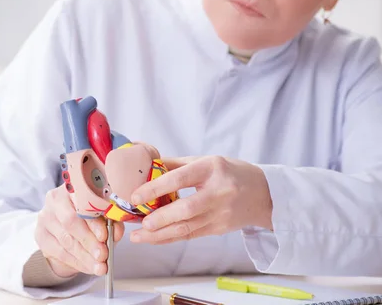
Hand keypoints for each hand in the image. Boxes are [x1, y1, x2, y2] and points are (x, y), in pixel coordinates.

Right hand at [35, 184, 124, 277]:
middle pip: (70, 221)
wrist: (68, 231)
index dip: (93, 221)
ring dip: (85, 256)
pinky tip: (88, 267)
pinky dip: (77, 262)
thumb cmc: (89, 219)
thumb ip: (111, 222)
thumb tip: (116, 233)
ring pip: (66, 239)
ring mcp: (45, 216)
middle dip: (89, 241)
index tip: (105, 236)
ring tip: (99, 266)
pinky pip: (59, 252)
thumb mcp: (103, 217)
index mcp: (73, 187)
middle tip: (103, 255)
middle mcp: (55, 199)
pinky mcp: (40, 234)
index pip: (81, 202)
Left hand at [129, 156, 272, 244]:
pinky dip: (170, 238)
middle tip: (140, 223)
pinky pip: (191, 235)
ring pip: (187, 227)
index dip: (156, 188)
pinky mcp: (219, 229)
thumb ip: (176, 164)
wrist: (264, 194)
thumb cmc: (230, 173)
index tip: (136, 196)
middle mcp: (218, 192)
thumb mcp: (206, 160)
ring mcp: (220, 213)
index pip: (180, 178)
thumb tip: (145, 167)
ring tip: (138, 237)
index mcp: (212, 169)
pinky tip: (154, 239)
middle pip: (186, 209)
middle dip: (160, 218)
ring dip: (160, 234)